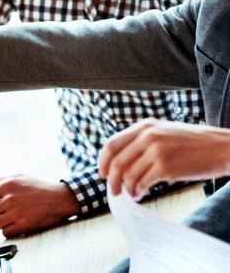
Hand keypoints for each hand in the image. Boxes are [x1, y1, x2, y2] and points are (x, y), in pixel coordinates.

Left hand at [0, 174, 78, 236]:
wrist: (58, 199)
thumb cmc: (36, 187)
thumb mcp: (18, 177)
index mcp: (8, 184)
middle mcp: (10, 198)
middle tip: (0, 211)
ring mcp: (16, 213)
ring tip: (6, 218)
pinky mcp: (23, 226)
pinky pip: (5, 232)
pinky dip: (8, 230)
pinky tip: (15, 223)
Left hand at [98, 118, 229, 199]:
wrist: (220, 147)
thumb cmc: (193, 143)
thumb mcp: (163, 132)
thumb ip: (142, 141)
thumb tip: (122, 161)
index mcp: (144, 126)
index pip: (112, 143)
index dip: (103, 161)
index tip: (102, 173)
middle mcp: (147, 136)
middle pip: (116, 161)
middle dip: (111, 179)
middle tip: (112, 190)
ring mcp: (155, 150)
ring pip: (128, 174)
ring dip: (125, 188)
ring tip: (130, 194)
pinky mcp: (165, 166)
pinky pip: (142, 182)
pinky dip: (137, 191)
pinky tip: (140, 195)